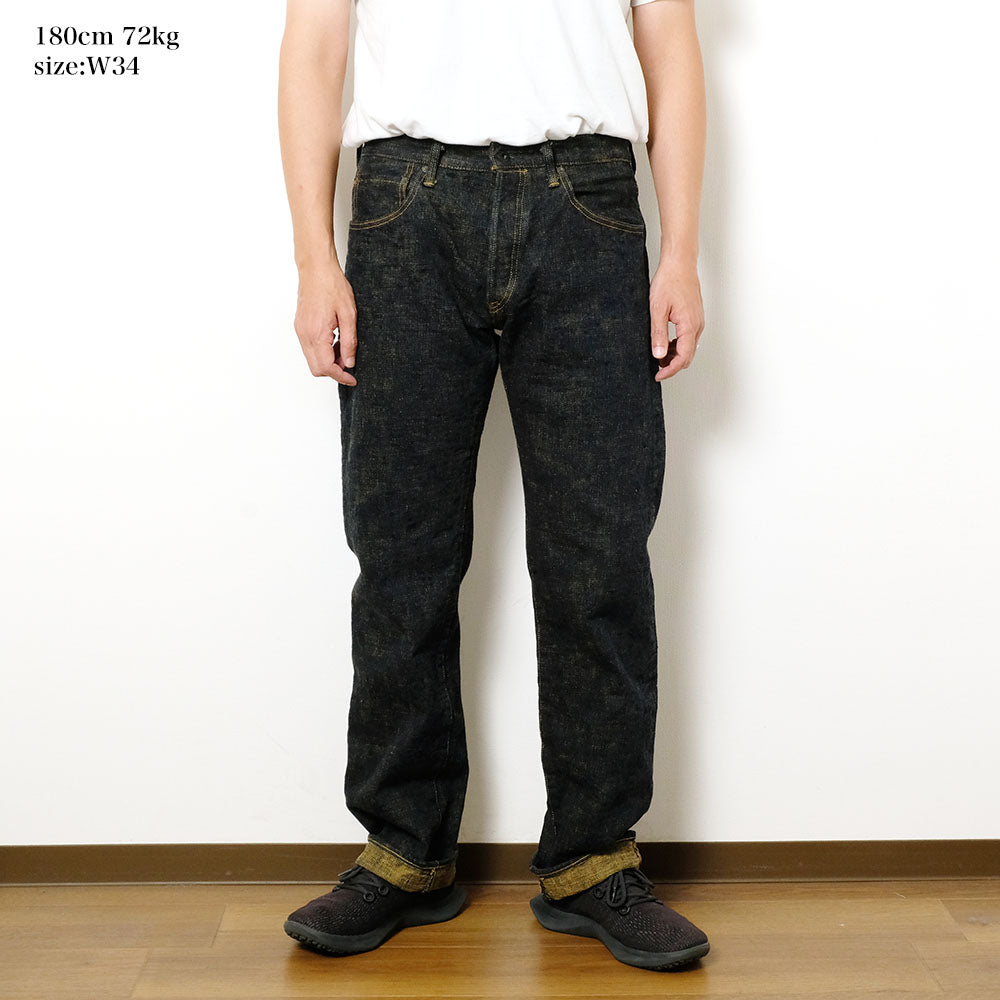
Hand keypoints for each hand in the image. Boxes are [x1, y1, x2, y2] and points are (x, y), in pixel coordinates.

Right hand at [294, 261, 357, 385]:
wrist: (316, 269)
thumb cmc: (332, 286)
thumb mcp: (349, 315)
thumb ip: (349, 342)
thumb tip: (349, 362)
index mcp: (316, 333)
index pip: (326, 367)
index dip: (341, 376)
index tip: (353, 378)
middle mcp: (305, 335)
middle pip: (316, 368)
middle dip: (334, 371)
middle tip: (350, 362)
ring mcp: (300, 331)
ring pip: (312, 360)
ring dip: (328, 361)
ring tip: (344, 348)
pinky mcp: (300, 327)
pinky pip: (310, 349)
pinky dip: (323, 352)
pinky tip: (335, 341)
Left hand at [649, 256, 704, 380]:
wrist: (679, 264)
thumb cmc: (669, 282)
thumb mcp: (657, 309)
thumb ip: (658, 334)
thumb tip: (658, 355)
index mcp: (689, 326)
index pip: (682, 358)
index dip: (670, 370)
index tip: (658, 376)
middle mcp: (697, 326)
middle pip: (688, 356)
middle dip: (672, 365)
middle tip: (655, 368)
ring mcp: (698, 322)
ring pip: (688, 348)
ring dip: (675, 356)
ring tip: (657, 354)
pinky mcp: (695, 318)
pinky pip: (689, 339)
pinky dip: (678, 346)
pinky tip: (665, 343)